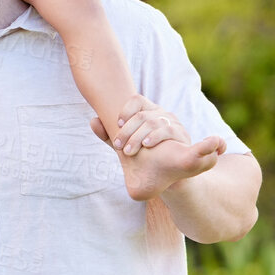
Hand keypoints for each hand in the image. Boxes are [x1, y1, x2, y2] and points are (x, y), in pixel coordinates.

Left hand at [91, 99, 224, 202]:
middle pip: (142, 115)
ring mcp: (173, 123)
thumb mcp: (126, 145)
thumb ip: (110, 135)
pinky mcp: (182, 135)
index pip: (137, 100)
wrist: (168, 174)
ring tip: (129, 151)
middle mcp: (161, 114)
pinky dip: (156, 137)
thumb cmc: (145, 156)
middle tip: (119, 147)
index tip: (117, 124)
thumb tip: (92, 121)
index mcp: (148, 112)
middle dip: (128, 131)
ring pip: (154, 122)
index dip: (126, 110)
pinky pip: (169, 130)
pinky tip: (147, 145)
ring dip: (139, 137)